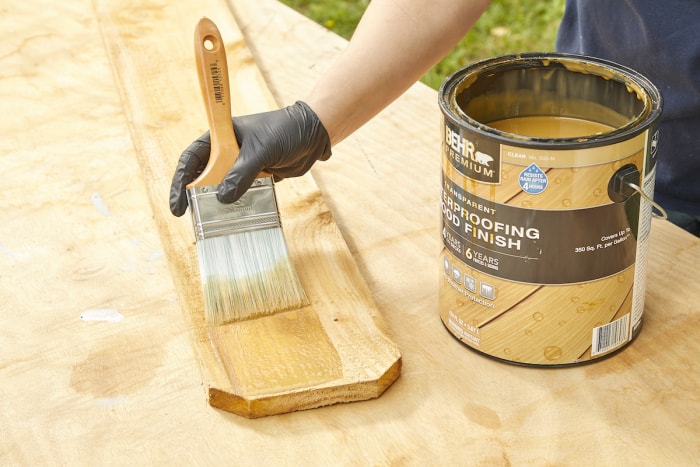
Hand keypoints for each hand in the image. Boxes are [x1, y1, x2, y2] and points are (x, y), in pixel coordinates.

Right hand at [169, 101, 330, 216]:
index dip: (181, 181)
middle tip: (189, 217)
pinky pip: (241, 193)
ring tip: (208, 221)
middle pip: (203, 176)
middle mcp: (227, 150)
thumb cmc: (286, 131)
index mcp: (221, 136)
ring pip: (221, 187)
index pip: (192, 158)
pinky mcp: (255, 177)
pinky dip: (236, 204)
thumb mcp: (261, 151)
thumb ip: (241, 173)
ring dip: (215, 202)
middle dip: (194, 196)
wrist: (314, 135)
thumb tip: (222, 198)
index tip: (178, 204)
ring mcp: (241, 165)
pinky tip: (233, 217)